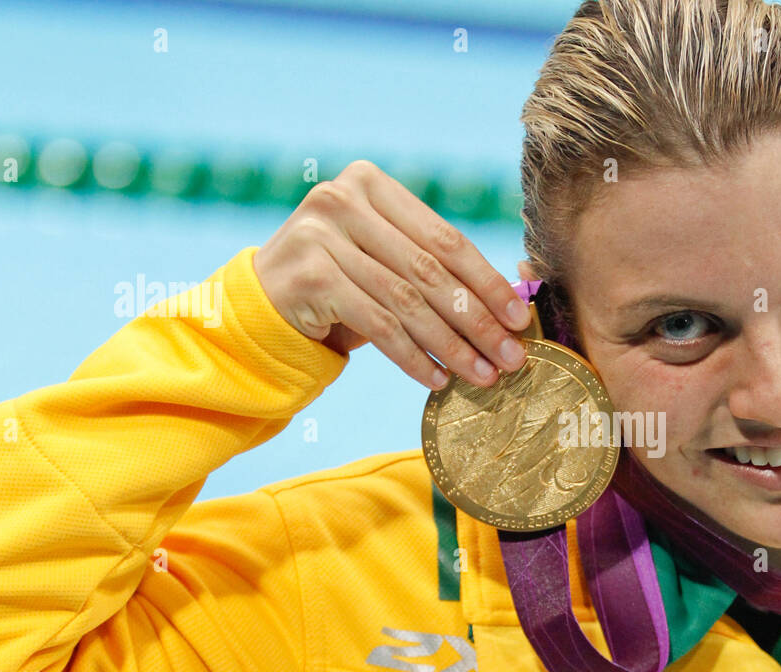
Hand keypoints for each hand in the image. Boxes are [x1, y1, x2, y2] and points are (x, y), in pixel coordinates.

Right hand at [252, 160, 532, 388]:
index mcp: (371, 184)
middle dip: (477, 319)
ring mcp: (320, 235)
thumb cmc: (341, 280)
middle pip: (430, 271)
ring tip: (482, 375)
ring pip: (406, 301)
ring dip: (451, 345)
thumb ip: (432, 266)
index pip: (446, 238)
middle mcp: (342, 199)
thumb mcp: (384, 258)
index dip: (488, 281)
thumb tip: (509, 305)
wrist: (261, 302)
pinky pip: (377, 324)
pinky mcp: (309, 276)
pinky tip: (437, 378)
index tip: (519, 318)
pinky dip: (413, 356)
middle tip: (510, 355)